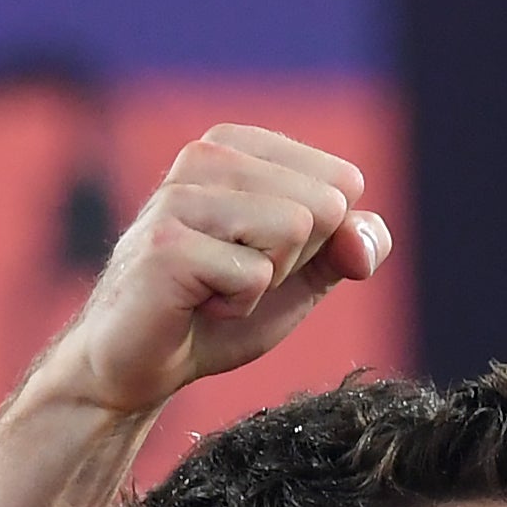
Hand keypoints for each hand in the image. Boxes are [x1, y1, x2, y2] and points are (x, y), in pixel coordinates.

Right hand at [28, 126, 388, 421]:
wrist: (143, 360)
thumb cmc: (220, 309)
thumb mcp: (304, 273)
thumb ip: (351, 245)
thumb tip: (363, 237)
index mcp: (241, 146)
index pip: (344, 181)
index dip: (323, 239)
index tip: (267, 257)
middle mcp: (207, 154)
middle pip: (324, 206)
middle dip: (296, 260)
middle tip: (239, 278)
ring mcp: (182, 193)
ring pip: (294, 229)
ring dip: (268, 282)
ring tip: (218, 287)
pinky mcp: (168, 242)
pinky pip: (255, 276)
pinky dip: (238, 307)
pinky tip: (197, 303)